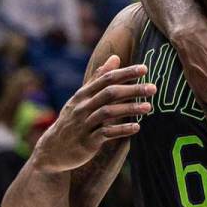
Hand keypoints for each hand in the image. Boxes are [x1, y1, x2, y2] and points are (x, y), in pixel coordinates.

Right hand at [30, 56, 152, 172]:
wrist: (54, 149)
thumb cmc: (73, 119)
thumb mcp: (83, 97)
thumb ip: (99, 78)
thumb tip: (116, 57)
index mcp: (83, 94)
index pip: (106, 79)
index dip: (125, 73)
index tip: (145, 68)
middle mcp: (83, 106)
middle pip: (109, 93)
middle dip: (132, 89)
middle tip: (153, 88)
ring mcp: (84, 124)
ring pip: (108, 112)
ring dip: (129, 109)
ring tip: (149, 107)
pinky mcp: (87, 141)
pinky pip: (105, 133)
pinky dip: (121, 129)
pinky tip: (136, 127)